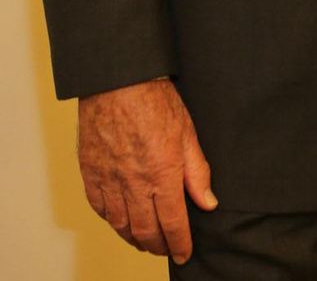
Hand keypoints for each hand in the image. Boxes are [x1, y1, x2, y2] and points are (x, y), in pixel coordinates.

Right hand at [78, 77, 216, 263]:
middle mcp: (134, 182)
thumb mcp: (187, 132)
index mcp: (162, 172)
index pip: (173, 222)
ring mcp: (109, 179)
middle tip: (166, 249)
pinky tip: (120, 221)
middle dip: (158, 246)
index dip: (180, 244)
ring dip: (134, 238)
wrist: (118, 80)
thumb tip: (207, 202)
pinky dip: (111, 221)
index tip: (184, 254)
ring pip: (120, 225)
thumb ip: (197, 171)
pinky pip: (99, 208)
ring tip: (145, 241)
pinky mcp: (90, 172)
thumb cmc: (155, 99)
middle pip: (146, 230)